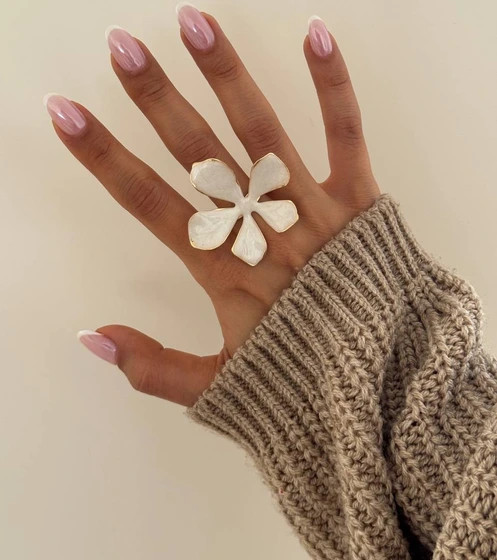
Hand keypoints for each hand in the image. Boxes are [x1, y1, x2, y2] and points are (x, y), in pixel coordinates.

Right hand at [46, 7, 379, 406]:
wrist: (380, 388)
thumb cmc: (298, 383)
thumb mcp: (218, 387)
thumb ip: (152, 367)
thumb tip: (91, 337)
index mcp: (222, 271)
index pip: (149, 204)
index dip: (104, 159)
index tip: (68, 114)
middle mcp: (262, 230)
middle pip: (200, 156)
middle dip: (157, 100)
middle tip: (123, 48)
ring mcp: (312, 210)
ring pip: (262, 133)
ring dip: (226, 76)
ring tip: (193, 24)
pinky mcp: (360, 200)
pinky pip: (346, 136)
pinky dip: (333, 87)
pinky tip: (315, 34)